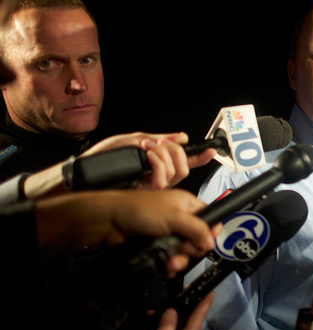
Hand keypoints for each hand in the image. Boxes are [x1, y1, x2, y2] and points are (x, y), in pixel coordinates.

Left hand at [35, 189, 218, 271]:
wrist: (110, 221)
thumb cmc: (141, 211)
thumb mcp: (174, 217)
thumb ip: (196, 228)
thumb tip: (212, 241)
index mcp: (187, 204)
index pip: (210, 218)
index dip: (210, 232)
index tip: (204, 242)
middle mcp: (180, 218)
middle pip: (198, 238)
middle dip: (192, 250)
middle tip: (184, 252)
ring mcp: (169, 232)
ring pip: (185, 251)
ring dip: (180, 260)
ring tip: (171, 264)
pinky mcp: (158, 244)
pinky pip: (172, 256)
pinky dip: (170, 263)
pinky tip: (166, 266)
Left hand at [83, 132, 216, 188]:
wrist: (83, 174)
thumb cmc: (102, 159)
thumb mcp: (130, 141)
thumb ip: (157, 139)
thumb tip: (181, 137)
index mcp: (156, 165)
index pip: (184, 162)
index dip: (200, 158)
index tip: (212, 150)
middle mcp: (158, 178)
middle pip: (183, 168)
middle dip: (174, 151)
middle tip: (157, 144)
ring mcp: (153, 187)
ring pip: (175, 173)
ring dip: (163, 156)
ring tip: (146, 149)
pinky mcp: (146, 192)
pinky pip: (162, 179)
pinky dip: (157, 164)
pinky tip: (146, 157)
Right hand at [134, 292, 213, 329]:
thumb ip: (166, 326)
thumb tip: (172, 310)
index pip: (199, 318)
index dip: (205, 302)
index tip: (211, 290)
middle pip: (191, 320)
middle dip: (187, 305)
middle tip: (182, 291)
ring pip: (181, 327)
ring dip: (171, 317)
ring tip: (157, 310)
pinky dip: (166, 327)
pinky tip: (155, 323)